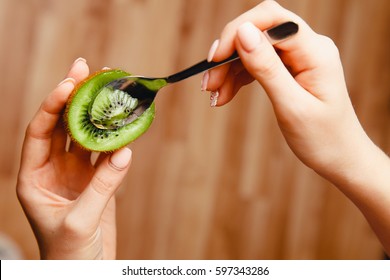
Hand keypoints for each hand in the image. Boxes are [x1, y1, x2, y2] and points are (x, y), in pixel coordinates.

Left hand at [16, 58, 131, 258]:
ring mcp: (77, 174)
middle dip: (74, 95)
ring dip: (98, 111)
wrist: (86, 272)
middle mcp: (53, 170)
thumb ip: (103, 186)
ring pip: (86, 134)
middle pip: (63, 125)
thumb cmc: (70, 256)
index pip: (40, 131)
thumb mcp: (80, 221)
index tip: (70, 82)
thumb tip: (125, 150)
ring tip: (110, 85)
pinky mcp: (98, 180)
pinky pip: (107, 152)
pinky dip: (117, 136)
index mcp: (35, 177)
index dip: (53, 104)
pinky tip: (126, 120)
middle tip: (87, 67)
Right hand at [204, 1, 389, 253]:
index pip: (271, 19)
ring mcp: (298, 57)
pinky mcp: (290, 69)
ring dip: (229, 70)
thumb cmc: (323, 138)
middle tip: (209, 84)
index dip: (237, 32)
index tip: (215, 60)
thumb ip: (267, 68)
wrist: (340, 157)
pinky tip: (225, 95)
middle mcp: (307, 47)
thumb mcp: (292, 106)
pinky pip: (257, 64)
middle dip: (229, 54)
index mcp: (315, 51)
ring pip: (253, 49)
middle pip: (258, 32)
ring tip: (214, 96)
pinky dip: (238, 78)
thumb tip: (242, 31)